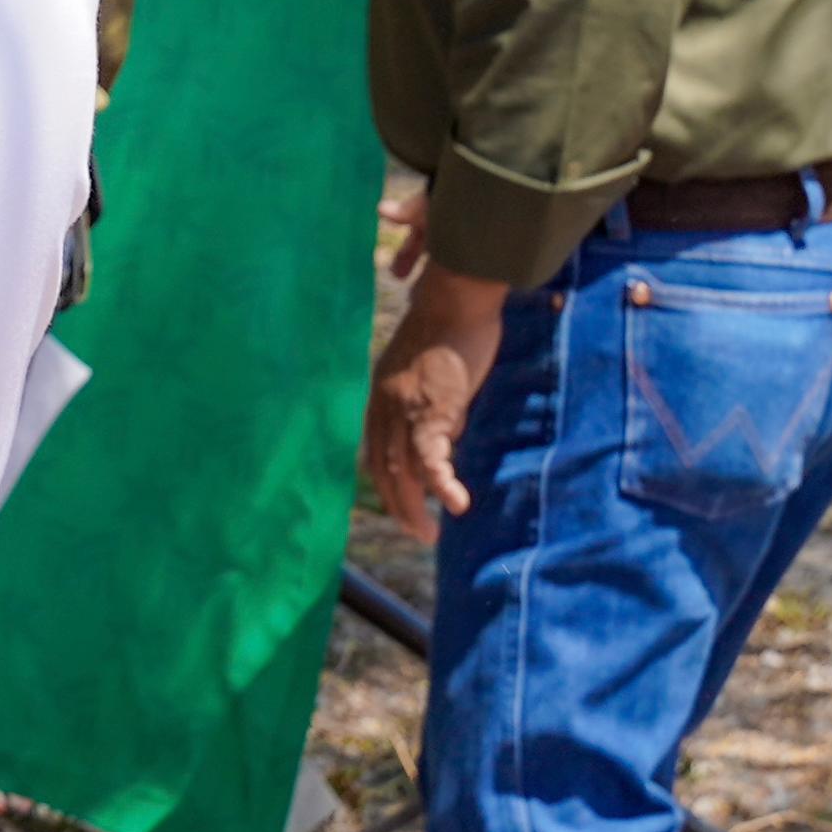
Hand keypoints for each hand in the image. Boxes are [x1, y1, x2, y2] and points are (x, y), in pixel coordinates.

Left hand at [362, 261, 510, 544]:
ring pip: (403, 470)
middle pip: (383, 467)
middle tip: (418, 532)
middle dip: (397, 504)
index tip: (401, 504)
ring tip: (429, 533)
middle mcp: (385, 405)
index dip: (386, 481)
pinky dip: (442, 484)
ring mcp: (406, 408)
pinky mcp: (434, 409)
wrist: (455, 298)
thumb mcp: (429, 373)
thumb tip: (448, 434)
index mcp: (380, 395)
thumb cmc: (450, 330)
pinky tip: (457, 505)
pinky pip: (432, 457)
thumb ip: (431, 404)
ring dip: (415, 506)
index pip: (374, 449)